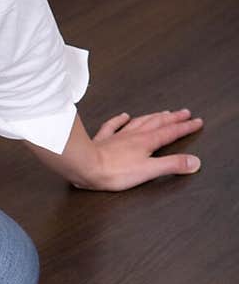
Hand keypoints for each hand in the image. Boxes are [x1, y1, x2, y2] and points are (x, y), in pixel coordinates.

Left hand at [75, 107, 203, 190]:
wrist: (86, 167)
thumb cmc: (114, 171)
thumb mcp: (149, 170)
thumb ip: (172, 165)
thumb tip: (194, 162)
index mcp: (147, 142)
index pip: (171, 132)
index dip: (185, 127)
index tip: (197, 121)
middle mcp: (134, 136)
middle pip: (157, 123)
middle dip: (173, 118)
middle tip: (184, 112)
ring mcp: (118, 137)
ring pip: (139, 122)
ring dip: (153, 116)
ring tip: (162, 112)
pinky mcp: (103, 141)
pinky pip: (113, 125)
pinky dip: (120, 120)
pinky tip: (124, 115)